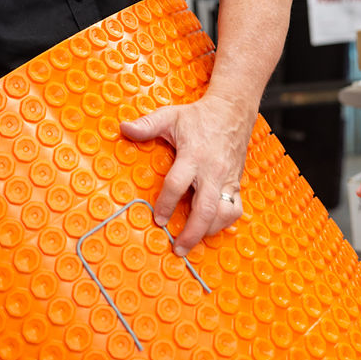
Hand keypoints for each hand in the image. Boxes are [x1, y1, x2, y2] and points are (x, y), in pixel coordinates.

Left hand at [120, 94, 251, 254]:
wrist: (232, 111)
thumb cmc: (198, 116)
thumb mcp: (170, 116)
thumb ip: (147, 124)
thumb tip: (123, 128)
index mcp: (193, 155)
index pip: (178, 184)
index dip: (166, 204)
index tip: (157, 218)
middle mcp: (212, 170)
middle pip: (205, 208)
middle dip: (191, 232)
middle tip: (177, 248)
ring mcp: (227, 178)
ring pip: (223, 213)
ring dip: (208, 231)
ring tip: (192, 241)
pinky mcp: (236, 183)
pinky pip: (236, 209)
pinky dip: (224, 222)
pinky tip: (210, 227)